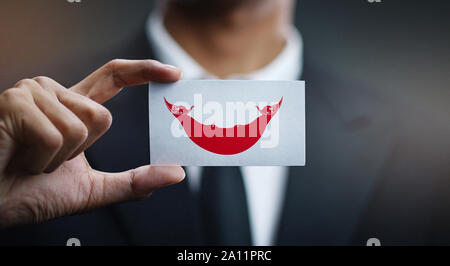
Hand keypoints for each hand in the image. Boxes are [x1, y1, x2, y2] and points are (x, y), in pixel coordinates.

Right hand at [0, 59, 184, 227]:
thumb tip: (175, 174)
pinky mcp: (15, 102)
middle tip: (48, 161)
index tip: (173, 74)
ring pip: (82, 126)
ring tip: (30, 159)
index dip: (144, 71)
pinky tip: (19, 158)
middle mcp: (53, 93)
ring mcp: (32, 93)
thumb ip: (133, 182)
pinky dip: (42, 160)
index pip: (113, 77)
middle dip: (80, 152)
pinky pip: (56, 135)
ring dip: (59, 158)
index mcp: (71, 107)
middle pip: (103, 116)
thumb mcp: (91, 190)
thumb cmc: (29, 192)